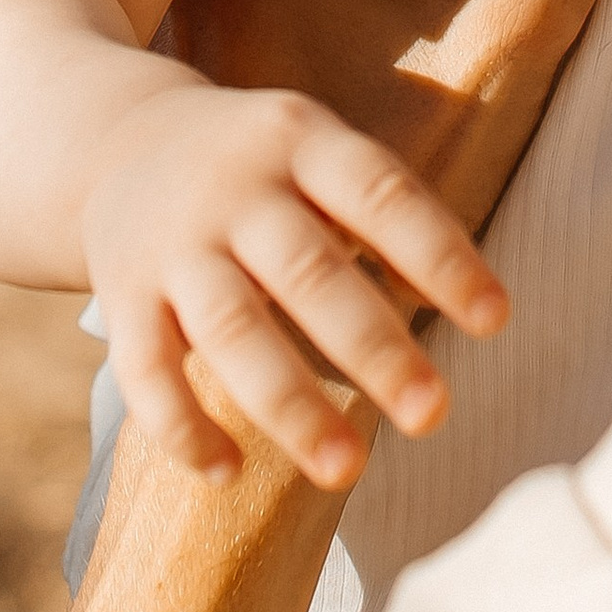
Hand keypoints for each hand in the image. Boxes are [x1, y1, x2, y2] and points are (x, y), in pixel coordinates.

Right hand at [81, 77, 489, 492]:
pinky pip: (144, 369)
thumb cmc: (262, 167)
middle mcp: (234, 189)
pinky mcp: (120, 298)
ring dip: (290, 405)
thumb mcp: (319, 152)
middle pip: (308, 271)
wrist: (116, 142)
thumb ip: (384, 216)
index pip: (380, 194)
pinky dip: (181, 425)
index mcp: (300, 139)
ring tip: (346, 470)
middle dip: (373, 349)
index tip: (495, 321)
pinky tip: (229, 472)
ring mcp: (172, 245)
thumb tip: (466, 302)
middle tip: (433, 415)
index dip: (440, 256)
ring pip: (231, 329)